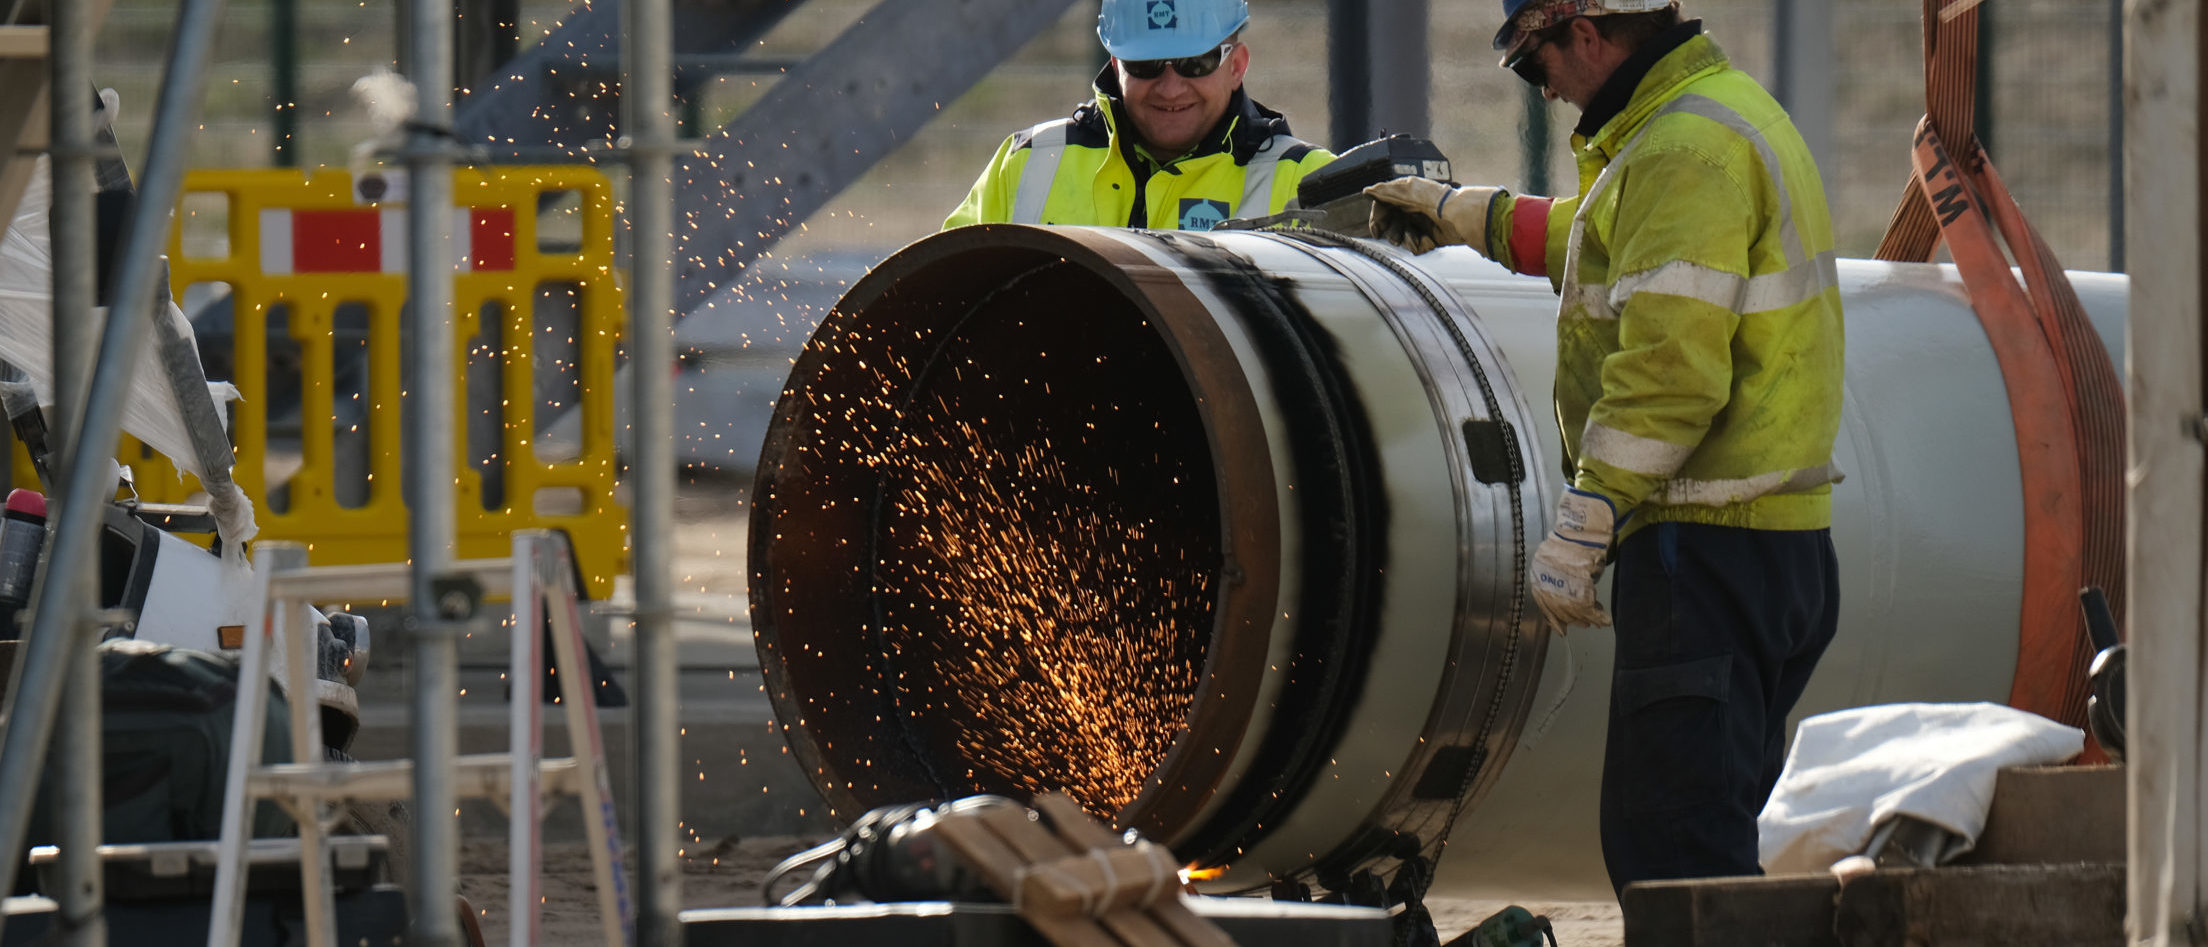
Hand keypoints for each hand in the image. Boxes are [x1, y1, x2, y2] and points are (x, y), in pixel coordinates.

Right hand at [1363, 177, 1500, 253]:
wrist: (1458, 216)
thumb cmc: (1433, 199)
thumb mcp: (1406, 190)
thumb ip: (1384, 191)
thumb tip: (1366, 191)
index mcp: (1405, 195)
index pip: (1383, 207)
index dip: (1377, 218)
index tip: (1376, 229)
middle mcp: (1412, 209)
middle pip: (1390, 224)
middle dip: (1390, 231)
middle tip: (1394, 237)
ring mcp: (1420, 224)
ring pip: (1401, 236)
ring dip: (1404, 238)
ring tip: (1413, 237)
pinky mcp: (1429, 238)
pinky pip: (1414, 245)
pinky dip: (1417, 244)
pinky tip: (1426, 240)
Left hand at [1529, 488, 1616, 631]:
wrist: (1585, 524)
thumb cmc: (1575, 541)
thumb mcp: (1560, 561)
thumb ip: (1561, 579)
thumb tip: (1571, 601)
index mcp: (1539, 570)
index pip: (1543, 601)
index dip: (1553, 617)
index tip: (1560, 628)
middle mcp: (1547, 574)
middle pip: (1558, 607)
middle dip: (1573, 619)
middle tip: (1584, 624)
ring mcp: (1562, 575)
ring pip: (1573, 607)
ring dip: (1586, 617)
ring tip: (1595, 620)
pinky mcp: (1580, 575)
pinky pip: (1587, 602)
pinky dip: (1596, 613)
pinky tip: (1603, 618)